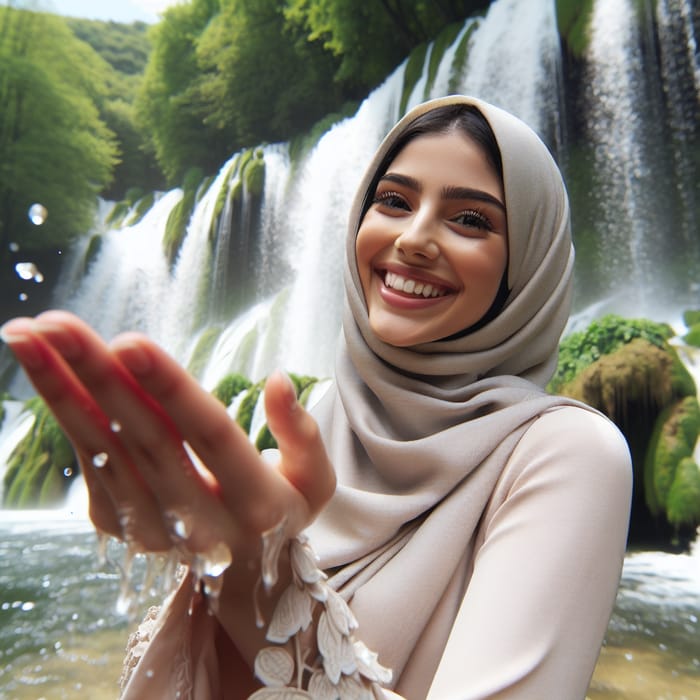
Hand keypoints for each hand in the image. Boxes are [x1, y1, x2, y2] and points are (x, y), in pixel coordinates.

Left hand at [0, 310, 335, 561]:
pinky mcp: (122, 529)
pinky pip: (91, 465)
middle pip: (144, 438)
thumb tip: (277, 380)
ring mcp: (154, 530)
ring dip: (61, 391)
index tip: (127, 340)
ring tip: (27, 335)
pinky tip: (47, 369)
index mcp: (256, 502)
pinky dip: (66, 415)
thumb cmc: (282, 512)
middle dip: (98, 375)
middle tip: (54, 323)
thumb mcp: (315, 480)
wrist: (245, 579)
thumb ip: (302, 433)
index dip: (168, 388)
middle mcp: (200, 521)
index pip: (208, 435)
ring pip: (104, 451)